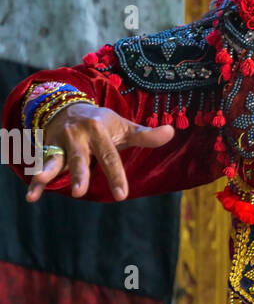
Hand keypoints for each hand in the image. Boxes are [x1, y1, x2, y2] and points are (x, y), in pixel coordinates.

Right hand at [26, 104, 174, 202]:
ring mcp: (60, 142)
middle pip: (80, 157)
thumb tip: (171, 132)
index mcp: (98, 130)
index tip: (121, 195)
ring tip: (41, 181)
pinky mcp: (47, 150)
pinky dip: (35, 182)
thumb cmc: (101, 123)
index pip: (110, 156)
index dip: (115, 176)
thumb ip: (145, 135)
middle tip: (80, 192)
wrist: (67, 106)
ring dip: (47, 170)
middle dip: (79, 173)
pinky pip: (40, 165)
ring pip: (55, 159)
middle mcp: (78, 136)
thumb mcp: (123, 127)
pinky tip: (32, 197)